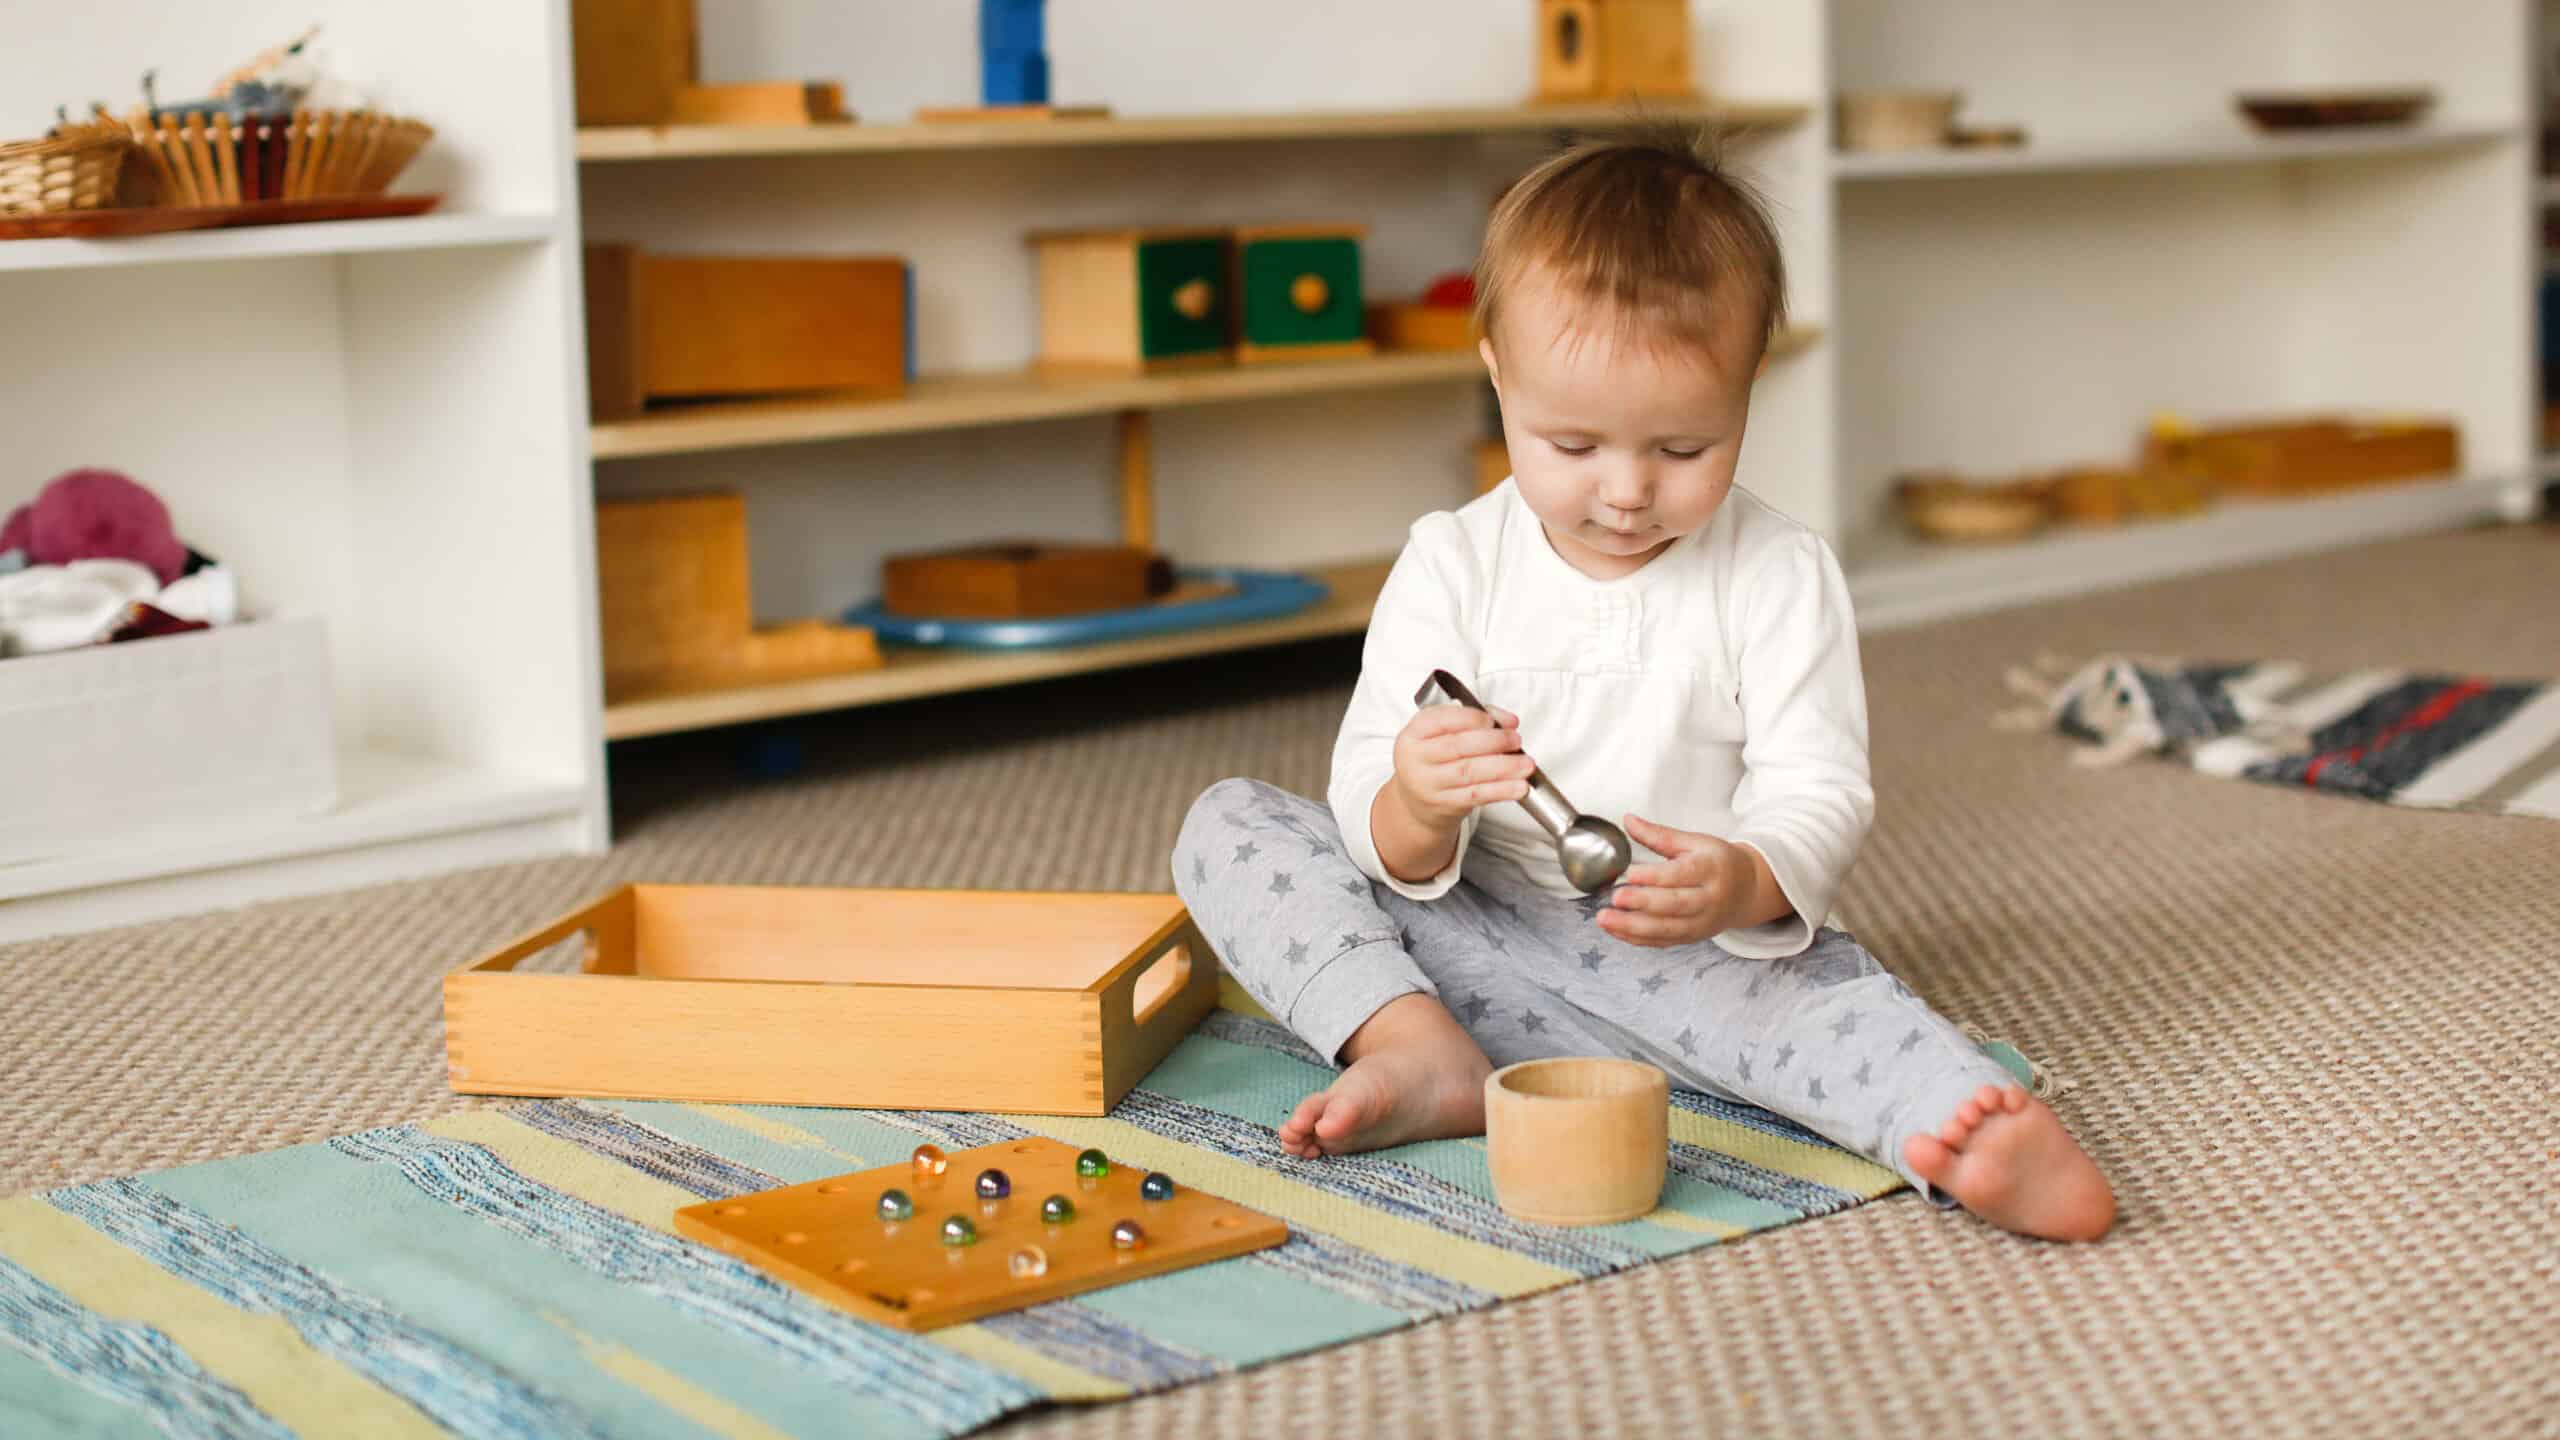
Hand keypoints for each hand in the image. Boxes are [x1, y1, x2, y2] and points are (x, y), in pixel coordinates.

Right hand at [1389, 702, 1533, 830]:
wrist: (1416, 799)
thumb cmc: (1435, 758)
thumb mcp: (1444, 733)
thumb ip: (1475, 719)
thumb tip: (1508, 721)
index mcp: (1414, 734)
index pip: (1442, 720)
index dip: (1471, 718)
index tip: (1492, 720)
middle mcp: (1418, 759)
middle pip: (1458, 746)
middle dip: (1494, 741)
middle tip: (1515, 740)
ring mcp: (1430, 784)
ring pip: (1470, 772)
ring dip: (1504, 767)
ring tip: (1525, 763)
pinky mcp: (1445, 804)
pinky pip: (1477, 795)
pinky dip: (1502, 790)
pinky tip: (1518, 786)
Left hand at [1597, 815, 1773, 947]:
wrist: (1747, 890)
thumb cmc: (1717, 862)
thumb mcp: (1694, 842)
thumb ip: (1660, 835)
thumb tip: (1628, 820)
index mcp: (1711, 869)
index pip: (1682, 874)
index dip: (1655, 876)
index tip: (1630, 873)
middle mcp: (1709, 899)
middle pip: (1675, 905)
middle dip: (1642, 903)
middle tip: (1615, 897)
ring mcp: (1701, 922)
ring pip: (1667, 929)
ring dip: (1633, 926)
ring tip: (1604, 918)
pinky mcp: (1692, 937)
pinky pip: (1663, 942)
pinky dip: (1637, 939)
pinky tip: (1615, 930)